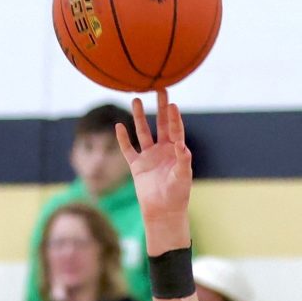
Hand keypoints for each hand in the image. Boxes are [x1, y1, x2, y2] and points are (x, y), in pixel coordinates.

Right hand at [117, 94, 192, 240]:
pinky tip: (119, 126)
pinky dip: (122, 138)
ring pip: (143, 132)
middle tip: (160, 88)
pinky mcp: (136, 166)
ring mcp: (149, 157)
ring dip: (139, 117)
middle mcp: (163, 150)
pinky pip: (128, 149)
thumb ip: (182, 159)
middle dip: (161, 107)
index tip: (172, 104)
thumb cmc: (177, 195)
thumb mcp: (182, 176)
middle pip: (161, 124)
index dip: (174, 117)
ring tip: (136, 100)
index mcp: (176, 151)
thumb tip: (181, 144)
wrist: (163, 212)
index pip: (175, 129)